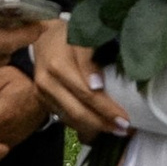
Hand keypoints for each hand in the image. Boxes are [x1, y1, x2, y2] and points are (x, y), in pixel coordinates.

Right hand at [31, 20, 127, 137]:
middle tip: (124, 130)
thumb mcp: (83, 38)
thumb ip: (89, 60)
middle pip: (77, 111)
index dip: (106, 109)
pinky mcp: (41, 99)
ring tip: (114, 130)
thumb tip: (97, 85)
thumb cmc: (69, 35)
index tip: (125, 119)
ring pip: (69, 119)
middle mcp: (47, 82)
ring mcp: (42, 93)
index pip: (87, 94)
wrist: (42, 35)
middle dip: (102, 124)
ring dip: (93, 128)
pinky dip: (82, 125)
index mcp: (58, 66)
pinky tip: (97, 126)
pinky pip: (63, 117)